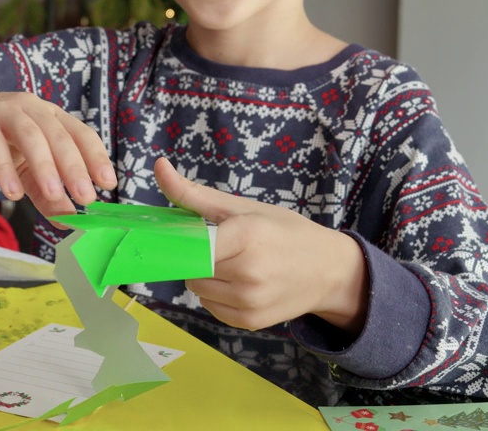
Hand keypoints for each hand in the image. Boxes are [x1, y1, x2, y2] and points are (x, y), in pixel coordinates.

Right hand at [0, 78, 116, 216]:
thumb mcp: (24, 167)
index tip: (108, 183)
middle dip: (74, 167)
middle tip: (86, 197)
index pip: (81, 133)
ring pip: (31, 136)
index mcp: (51, 116)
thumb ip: (44, 193)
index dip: (96, 157)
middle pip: (59, 135)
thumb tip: (68, 220)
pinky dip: (5, 168)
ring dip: (44, 166)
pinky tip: (12, 192)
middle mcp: (33, 108)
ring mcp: (5, 110)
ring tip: (54, 194)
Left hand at [155, 157, 369, 332]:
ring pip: (198, 290)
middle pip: (191, 267)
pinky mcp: (250, 322)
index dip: (182, 241)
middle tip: (226, 249)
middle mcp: (248, 272)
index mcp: (245, 235)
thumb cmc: (284, 232)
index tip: (183, 237)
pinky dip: (217, 297)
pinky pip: (212, 308)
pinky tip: (240, 285)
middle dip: (199, 257)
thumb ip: (193, 194)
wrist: (329, 270)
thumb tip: (158, 166)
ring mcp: (250, 301)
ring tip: (235, 266)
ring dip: (207, 278)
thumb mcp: (242, 207)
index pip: (188, 245)